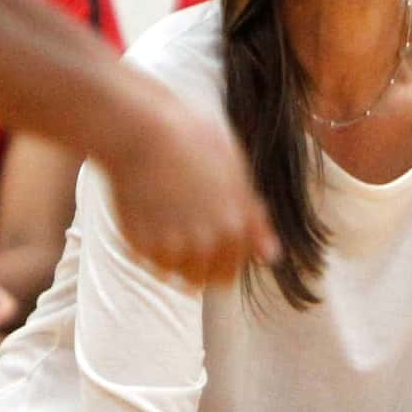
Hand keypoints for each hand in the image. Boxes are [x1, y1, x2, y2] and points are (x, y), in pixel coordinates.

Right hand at [100, 86, 276, 285]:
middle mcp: (205, 244)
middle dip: (195, 264)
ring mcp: (171, 246)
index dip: (221, 259)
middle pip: (201, 281)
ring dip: (170, 258)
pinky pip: (147, 262)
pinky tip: (146, 217)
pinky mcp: (140, 244)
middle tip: (183, 232)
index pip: (231, 272)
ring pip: (173, 275)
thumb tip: (271, 255)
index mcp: (234, 228)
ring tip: (163, 221)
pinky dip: (146, 248)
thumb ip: (253, 220)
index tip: (208, 240)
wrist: (142, 131)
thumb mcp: (235, 173)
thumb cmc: (191, 142)